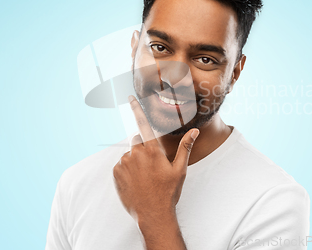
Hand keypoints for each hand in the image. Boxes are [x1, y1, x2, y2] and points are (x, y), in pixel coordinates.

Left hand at [113, 95, 198, 223]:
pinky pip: (121, 165)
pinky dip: (127, 170)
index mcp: (152, 150)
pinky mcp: (116, 173)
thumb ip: (185, 147)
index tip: (130, 98)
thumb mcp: (180, 170)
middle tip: (153, 167)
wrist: (153, 214)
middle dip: (143, 149)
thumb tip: (195, 131)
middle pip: (137, 141)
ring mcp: (124, 163)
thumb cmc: (168, 192)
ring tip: (145, 178)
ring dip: (135, 161)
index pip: (143, 124)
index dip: (137, 109)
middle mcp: (136, 153)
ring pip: (129, 154)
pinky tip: (136, 182)